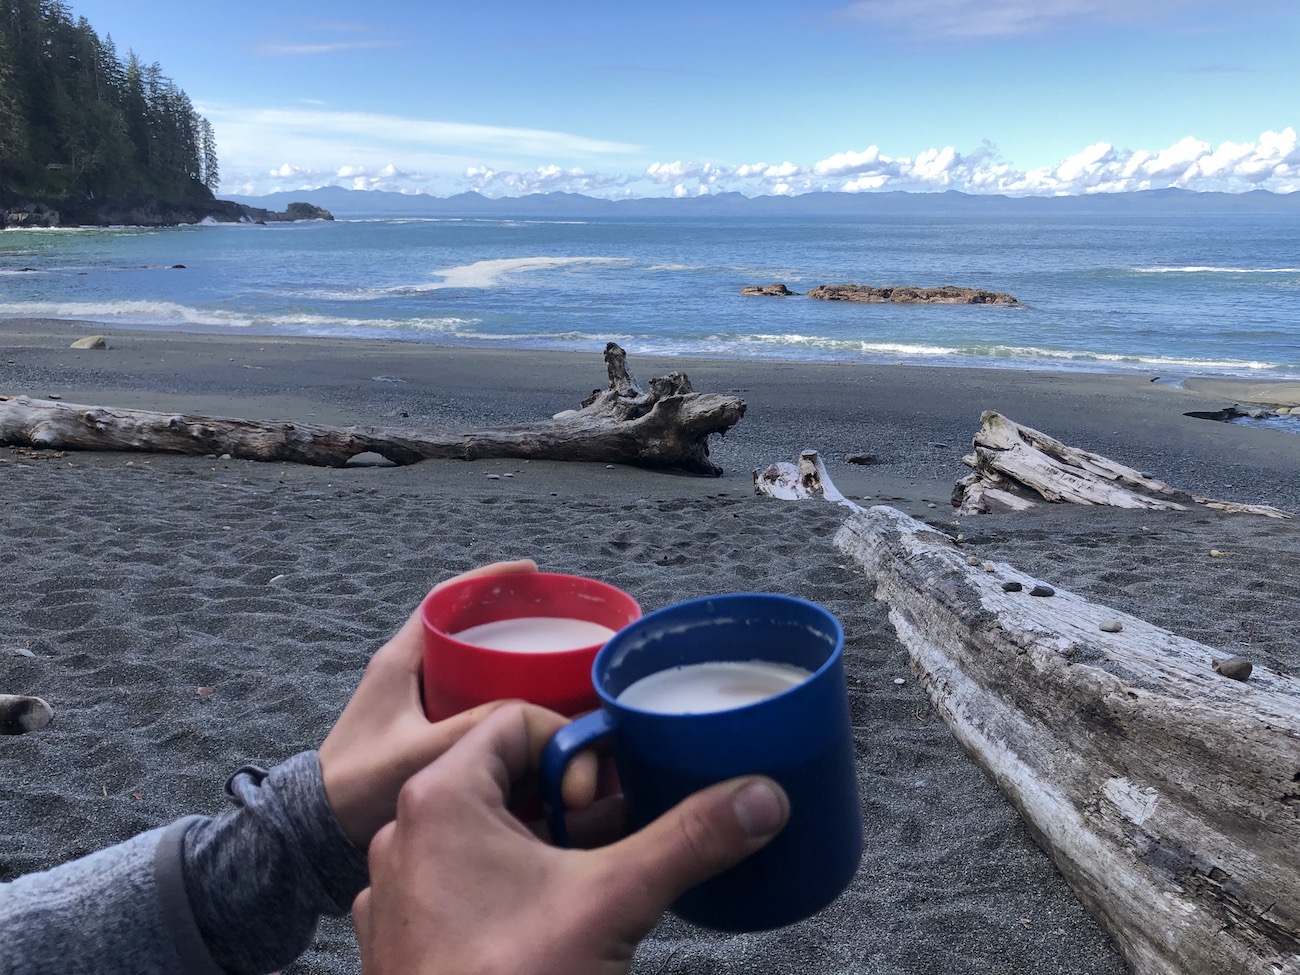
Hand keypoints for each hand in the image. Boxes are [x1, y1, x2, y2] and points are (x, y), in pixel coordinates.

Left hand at [318, 559, 539, 848]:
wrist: (318, 825)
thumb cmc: (359, 785)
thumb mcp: (421, 753)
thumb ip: (473, 728)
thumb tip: (532, 709)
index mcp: (399, 659)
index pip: (444, 599)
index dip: (487, 580)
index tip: (529, 572)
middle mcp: (402, 666)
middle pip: (459, 620)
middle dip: (503, 611)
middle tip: (546, 615)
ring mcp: (407, 691)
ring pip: (461, 652)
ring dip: (498, 645)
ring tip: (542, 649)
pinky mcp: (414, 716)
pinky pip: (460, 682)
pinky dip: (490, 679)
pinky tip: (519, 698)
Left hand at [353, 703, 788, 974]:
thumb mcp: (614, 901)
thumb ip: (688, 840)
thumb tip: (762, 796)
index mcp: (440, 797)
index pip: (516, 721)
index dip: (574, 748)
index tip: (607, 798)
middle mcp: (405, 832)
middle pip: (503, 778)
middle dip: (570, 802)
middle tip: (617, 834)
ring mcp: (400, 890)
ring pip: (484, 835)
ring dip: (545, 844)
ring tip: (595, 876)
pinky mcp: (405, 938)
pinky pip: (460, 884)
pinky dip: (508, 887)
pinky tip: (549, 923)